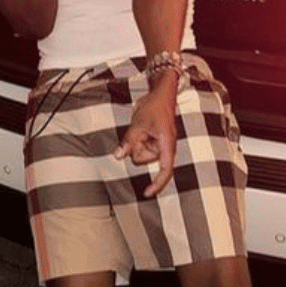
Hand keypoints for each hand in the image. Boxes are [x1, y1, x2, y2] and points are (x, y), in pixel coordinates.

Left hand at [114, 82, 177, 198]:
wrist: (162, 92)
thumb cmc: (155, 106)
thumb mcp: (139, 123)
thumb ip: (129, 140)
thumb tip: (118, 156)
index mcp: (167, 144)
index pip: (165, 170)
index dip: (157, 183)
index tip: (147, 193)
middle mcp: (166, 146)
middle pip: (145, 159)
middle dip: (136, 148)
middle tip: (138, 131)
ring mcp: (160, 143)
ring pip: (141, 152)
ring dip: (137, 142)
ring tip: (141, 127)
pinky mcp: (155, 140)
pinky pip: (141, 145)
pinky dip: (138, 139)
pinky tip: (141, 128)